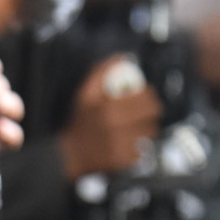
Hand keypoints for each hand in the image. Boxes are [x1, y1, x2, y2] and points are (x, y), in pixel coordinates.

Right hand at [56, 55, 162, 178]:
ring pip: (150, 132)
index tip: (144, 95)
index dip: (148, 95)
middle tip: (145, 112)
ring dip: (146, 128)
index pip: (145, 97)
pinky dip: (137, 147)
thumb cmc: (79, 123)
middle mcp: (116, 126)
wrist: (67, 155)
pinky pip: (141, 150)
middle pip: (152, 113)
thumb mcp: (85, 95)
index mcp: (108, 107)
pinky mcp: (123, 160)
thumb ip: (101, 74)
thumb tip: (121, 58)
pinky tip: (126, 144)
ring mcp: (120, 144)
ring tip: (134, 128)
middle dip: (150, 111)